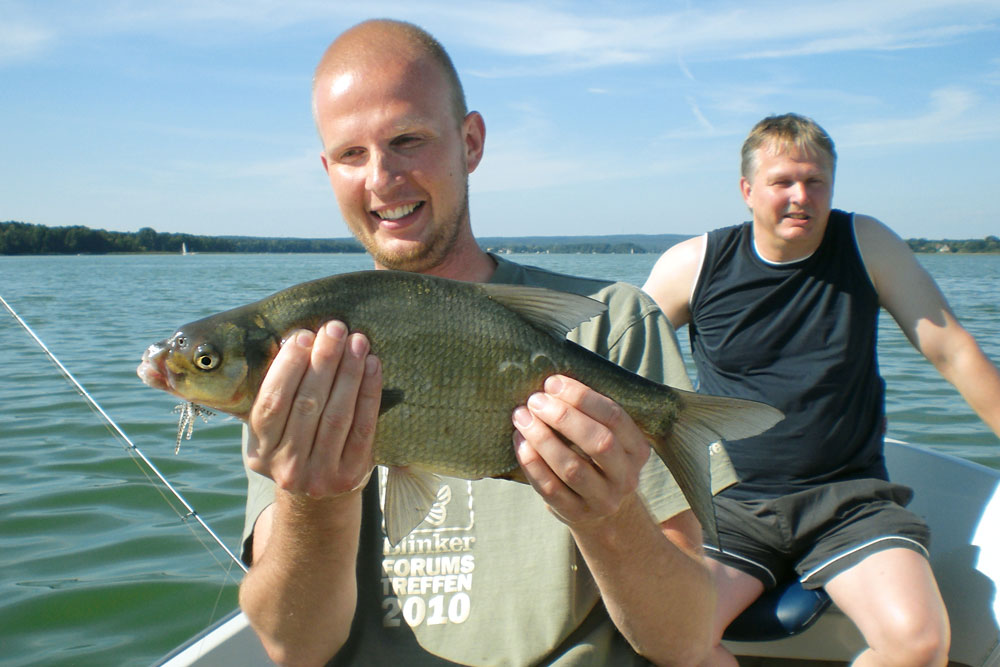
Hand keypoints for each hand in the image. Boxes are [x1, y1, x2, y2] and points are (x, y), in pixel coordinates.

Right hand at [246, 320, 381, 498]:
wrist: (318, 499)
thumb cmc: (295, 446)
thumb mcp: (273, 430)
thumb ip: (277, 395)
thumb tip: (295, 339)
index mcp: (260, 451)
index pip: (271, 402)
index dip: (287, 367)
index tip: (303, 335)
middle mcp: (287, 466)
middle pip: (307, 404)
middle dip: (323, 361)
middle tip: (335, 328)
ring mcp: (320, 474)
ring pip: (337, 414)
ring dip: (349, 372)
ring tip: (357, 341)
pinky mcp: (351, 474)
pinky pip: (363, 426)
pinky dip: (369, 393)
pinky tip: (373, 366)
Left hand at [511, 375, 650, 524]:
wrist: (604, 514)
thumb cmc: (598, 460)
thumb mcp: (609, 438)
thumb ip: (591, 415)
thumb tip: (552, 383)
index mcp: (638, 450)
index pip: (615, 417)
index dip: (582, 397)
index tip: (553, 383)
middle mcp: (626, 477)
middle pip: (598, 443)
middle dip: (563, 417)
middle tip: (535, 400)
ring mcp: (603, 500)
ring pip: (572, 468)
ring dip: (542, 438)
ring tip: (522, 417)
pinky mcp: (576, 513)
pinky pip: (551, 488)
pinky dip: (532, 463)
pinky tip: (520, 442)